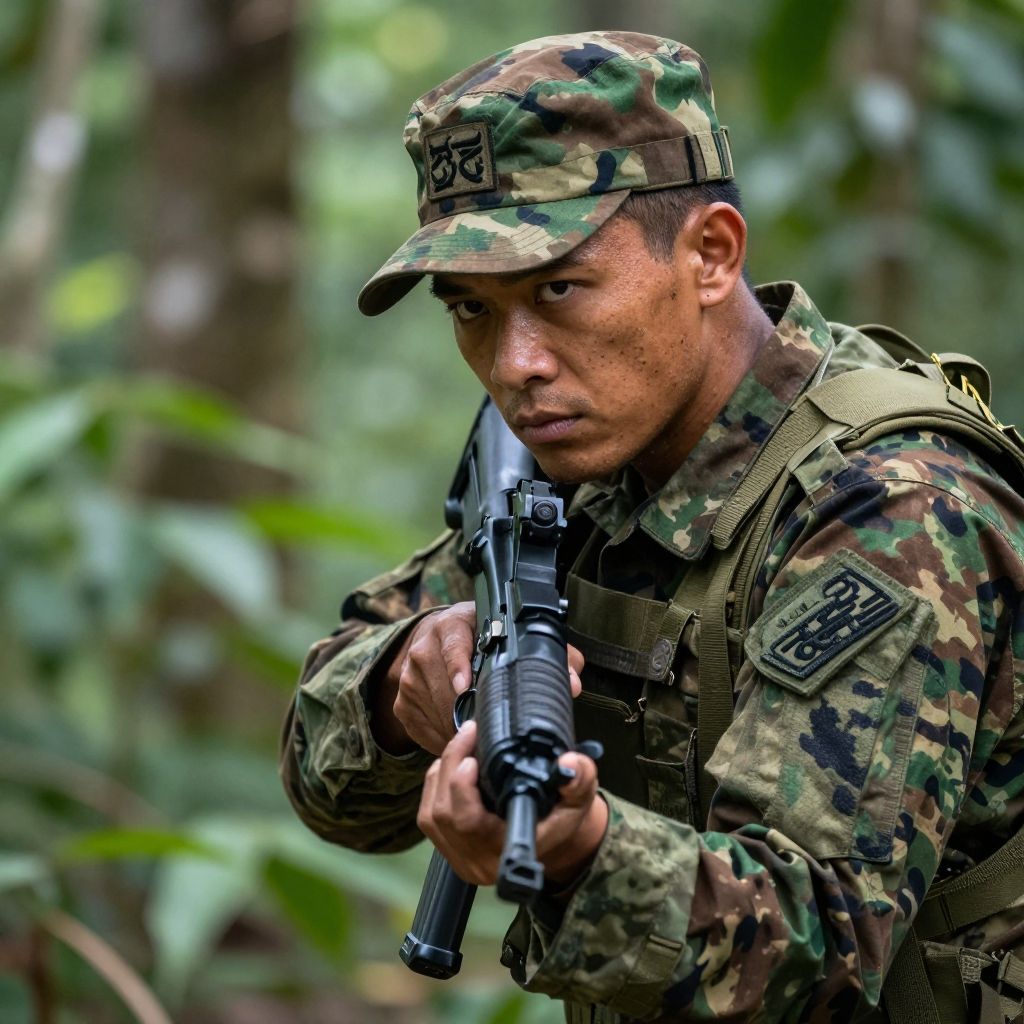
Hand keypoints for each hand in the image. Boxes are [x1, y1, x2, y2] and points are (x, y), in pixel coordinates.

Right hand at [372, 602, 584, 756]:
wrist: (433, 639)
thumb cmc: (479, 637)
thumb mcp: (510, 634)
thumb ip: (548, 653)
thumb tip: (574, 684)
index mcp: (451, 626)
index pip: (451, 644)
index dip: (458, 666)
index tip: (465, 685)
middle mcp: (423, 650)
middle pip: (446, 690)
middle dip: (472, 712)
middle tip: (496, 727)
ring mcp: (408, 679)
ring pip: (437, 715)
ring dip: (462, 730)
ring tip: (484, 734)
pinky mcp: (402, 705)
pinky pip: (425, 732)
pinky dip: (446, 739)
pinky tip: (464, 738)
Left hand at [416, 720, 606, 887]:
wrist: (555, 841)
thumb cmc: (563, 817)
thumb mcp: (580, 797)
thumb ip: (580, 778)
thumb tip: (569, 762)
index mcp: (506, 852)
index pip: (470, 825)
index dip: (461, 791)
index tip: (471, 759)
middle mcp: (479, 861)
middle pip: (444, 812)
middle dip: (451, 765)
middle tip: (469, 733)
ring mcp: (460, 859)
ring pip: (431, 814)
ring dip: (441, 774)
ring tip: (462, 745)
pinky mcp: (448, 851)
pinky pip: (427, 816)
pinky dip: (435, 785)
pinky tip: (452, 766)